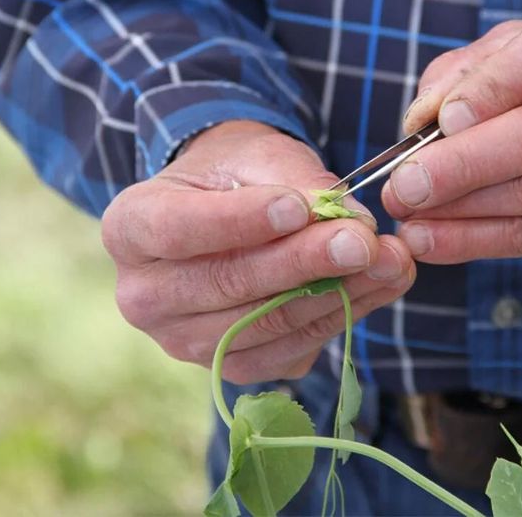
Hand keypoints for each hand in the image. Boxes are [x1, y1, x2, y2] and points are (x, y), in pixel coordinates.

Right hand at [102, 121, 414, 383]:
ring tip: (392, 260)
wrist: (226, 212)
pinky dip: (339, 317)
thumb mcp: (256, 156)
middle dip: (305, 262)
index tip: (299, 208)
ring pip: (266, 324)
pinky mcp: (231, 365)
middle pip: (227, 284)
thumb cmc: (234, 175)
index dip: (241, 222)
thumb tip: (354, 226)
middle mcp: (144, 296)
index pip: (179, 230)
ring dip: (338, 294)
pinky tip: (377, 287)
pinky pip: (289, 348)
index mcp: (129, 228)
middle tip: (364, 241)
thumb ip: (297, 183)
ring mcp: (185, 341)